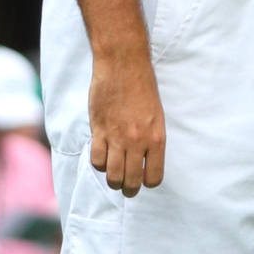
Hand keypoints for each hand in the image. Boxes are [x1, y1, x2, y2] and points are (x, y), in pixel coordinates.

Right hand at [89, 47, 166, 195]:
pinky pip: (96, 160)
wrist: (123, 65)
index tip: (144, 178)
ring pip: (112, 176)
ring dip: (113, 179)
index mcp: (156, 138)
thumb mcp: (157, 115)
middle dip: (129, 188)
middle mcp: (137, 142)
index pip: (154, 177)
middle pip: (131, 182)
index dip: (148, 182)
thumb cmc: (143, 87)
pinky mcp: (99, 130)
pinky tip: (103, 155)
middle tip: (126, 184)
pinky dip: (99, 163)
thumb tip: (145, 161)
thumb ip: (151, 139)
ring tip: (114, 173)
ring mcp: (116, 137)